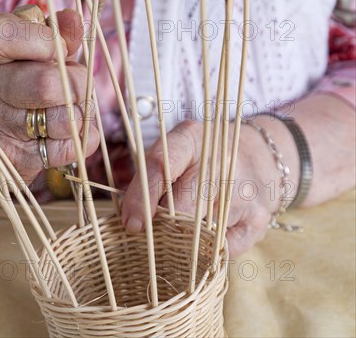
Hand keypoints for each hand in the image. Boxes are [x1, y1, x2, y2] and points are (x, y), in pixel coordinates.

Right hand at [0, 9, 99, 182]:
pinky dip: (80, 141)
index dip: (48, 41)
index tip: (58, 49)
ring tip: (72, 108)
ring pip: (62, 120)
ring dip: (80, 114)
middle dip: (77, 84)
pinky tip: (68, 133)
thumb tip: (74, 21)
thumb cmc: (18, 79)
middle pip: (45, 85)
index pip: (12, 36)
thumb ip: (56, 31)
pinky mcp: (12, 158)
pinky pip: (64, 150)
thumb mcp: (32, 48)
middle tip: (77, 85)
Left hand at [121, 119, 282, 257]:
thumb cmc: (200, 157)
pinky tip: (207, 237)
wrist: (257, 153)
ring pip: (201, 232)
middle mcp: (221, 161)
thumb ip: (150, 177)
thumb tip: (130, 219)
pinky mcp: (259, 218)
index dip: (142, 197)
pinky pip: (224, 249)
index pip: (162, 164)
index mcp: (191, 138)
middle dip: (161, 225)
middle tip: (153, 232)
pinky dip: (210, 250)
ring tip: (179, 232)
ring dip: (184, 240)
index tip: (131, 223)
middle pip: (182, 206)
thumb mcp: (173, 151)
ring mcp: (244, 190)